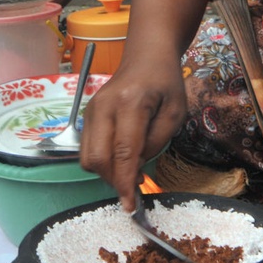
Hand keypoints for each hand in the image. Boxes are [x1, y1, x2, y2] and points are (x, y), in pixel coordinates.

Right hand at [79, 54, 188, 212]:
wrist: (146, 56)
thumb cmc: (165, 83)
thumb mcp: (175, 112)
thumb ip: (156, 142)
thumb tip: (135, 168)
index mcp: (130, 103)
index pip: (123, 152)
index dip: (125, 183)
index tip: (130, 206)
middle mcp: (103, 107)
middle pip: (98, 158)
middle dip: (114, 179)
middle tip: (136, 183)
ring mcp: (91, 110)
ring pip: (87, 157)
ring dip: (107, 172)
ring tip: (129, 169)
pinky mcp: (86, 115)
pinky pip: (87, 148)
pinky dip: (102, 161)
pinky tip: (119, 157)